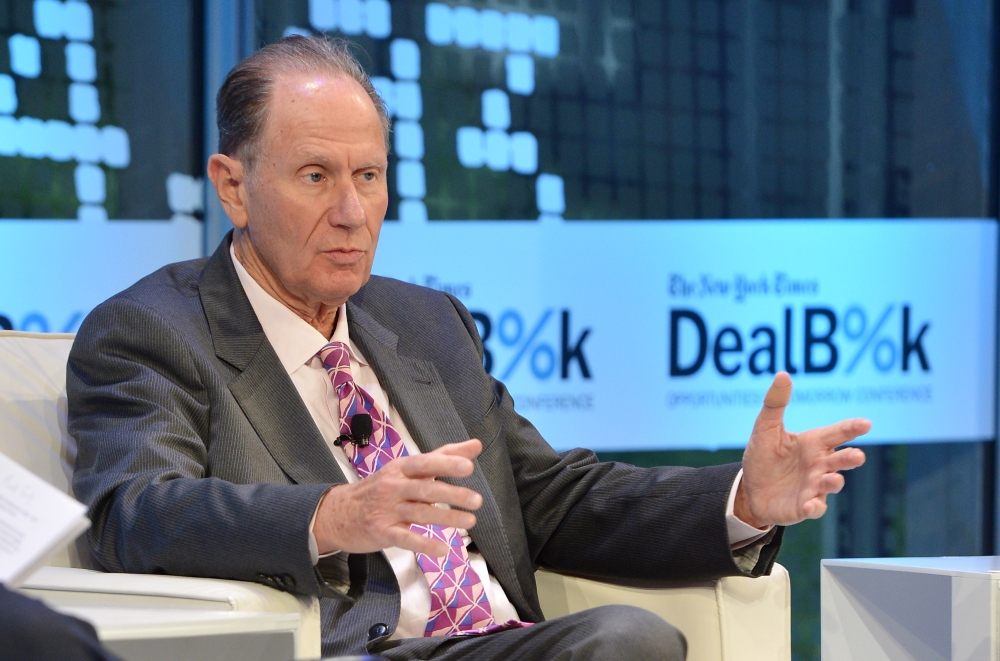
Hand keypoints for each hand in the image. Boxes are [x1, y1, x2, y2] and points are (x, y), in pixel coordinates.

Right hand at [312, 439, 483, 556]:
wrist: (338, 513)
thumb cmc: (381, 488)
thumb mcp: (407, 469)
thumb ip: (443, 456)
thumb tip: (475, 445)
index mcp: (401, 468)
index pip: (425, 463)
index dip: (446, 464)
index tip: (468, 467)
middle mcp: (393, 487)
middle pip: (424, 489)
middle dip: (451, 494)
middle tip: (477, 500)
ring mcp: (386, 510)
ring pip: (419, 513)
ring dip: (445, 518)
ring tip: (470, 521)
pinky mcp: (382, 532)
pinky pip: (405, 539)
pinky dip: (424, 544)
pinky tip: (442, 549)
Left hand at [735, 372, 868, 528]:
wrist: (749, 488)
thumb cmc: (764, 456)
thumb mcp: (766, 427)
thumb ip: (775, 403)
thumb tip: (782, 374)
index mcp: (814, 443)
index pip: (837, 433)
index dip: (852, 428)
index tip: (865, 423)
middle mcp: (819, 465)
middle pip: (841, 460)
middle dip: (850, 458)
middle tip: (857, 456)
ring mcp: (814, 487)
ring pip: (831, 484)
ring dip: (834, 482)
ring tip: (832, 479)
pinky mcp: (804, 507)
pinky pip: (814, 508)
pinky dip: (814, 507)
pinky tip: (810, 505)